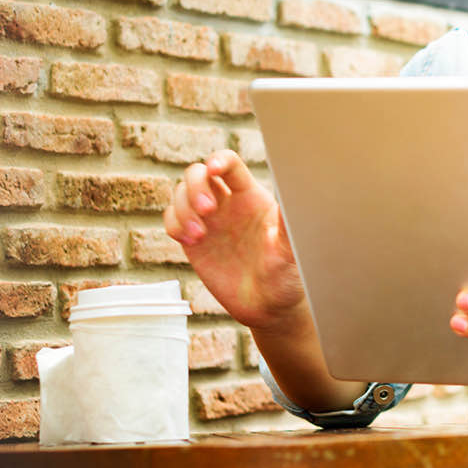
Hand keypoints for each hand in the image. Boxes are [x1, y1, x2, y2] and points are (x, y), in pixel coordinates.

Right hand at [162, 149, 307, 330]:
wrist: (267, 307)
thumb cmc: (286, 276)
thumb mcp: (289, 250)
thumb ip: (286, 225)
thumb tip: (295, 195)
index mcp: (252, 197)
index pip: (231, 165)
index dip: (219, 160)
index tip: (214, 169)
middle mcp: (228, 203)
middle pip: (199, 173)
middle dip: (195, 186)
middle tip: (207, 210)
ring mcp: (208, 221)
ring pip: (181, 193)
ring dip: (182, 208)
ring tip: (198, 235)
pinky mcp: (193, 240)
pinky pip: (172, 219)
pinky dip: (174, 224)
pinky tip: (189, 240)